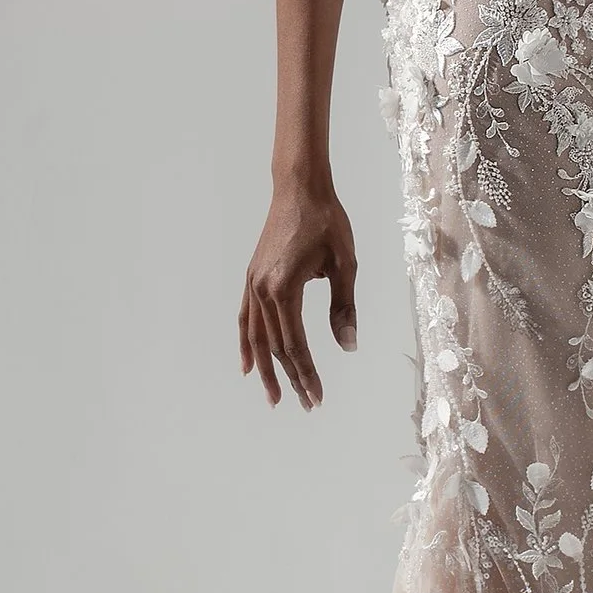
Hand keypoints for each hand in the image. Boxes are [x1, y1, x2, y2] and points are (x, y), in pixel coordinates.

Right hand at [240, 179, 357, 409]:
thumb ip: (345, 306)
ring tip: (274, 397)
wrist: (299, 188)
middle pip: (275, 347)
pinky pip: (244, 319)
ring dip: (265, 370)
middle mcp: (262, 290)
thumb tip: (348, 346)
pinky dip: (245, 344)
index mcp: (284, 288)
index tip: (318, 397)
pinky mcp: (252, 277)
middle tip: (307, 405)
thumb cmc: (327, 222)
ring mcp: (253, 284)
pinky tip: (246, 365)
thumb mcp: (345, 264)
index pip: (296, 344)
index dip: (308, 374)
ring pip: (256, 338)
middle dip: (292, 379)